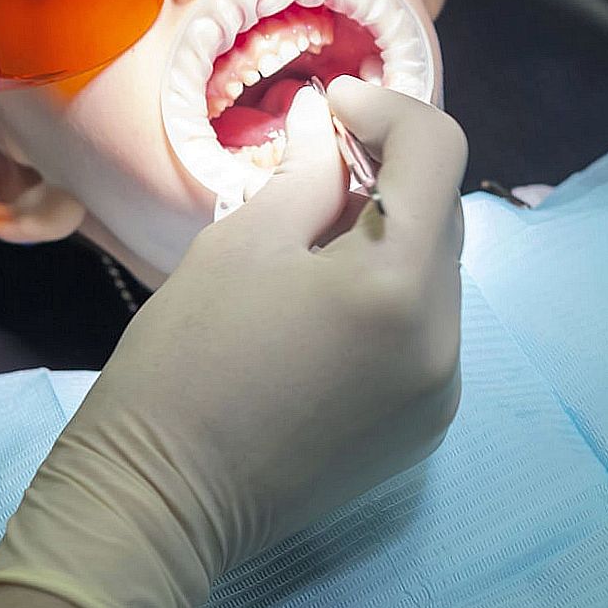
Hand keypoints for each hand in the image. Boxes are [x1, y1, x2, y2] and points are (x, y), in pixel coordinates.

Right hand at [0, 76, 468, 607]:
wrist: (162, 501)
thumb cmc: (185, 360)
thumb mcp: (243, 242)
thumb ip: (308, 171)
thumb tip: (330, 122)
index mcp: (399, 283)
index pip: (438, 152)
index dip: (388, 110)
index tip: (334, 106)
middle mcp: (445, 337)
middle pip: (442, 214)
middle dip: (389, 175)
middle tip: (318, 166)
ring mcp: (443, 390)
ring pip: (437, 273)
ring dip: (392, 238)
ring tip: (318, 245)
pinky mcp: (428, 426)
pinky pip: (428, 331)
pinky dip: (393, 298)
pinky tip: (331, 310)